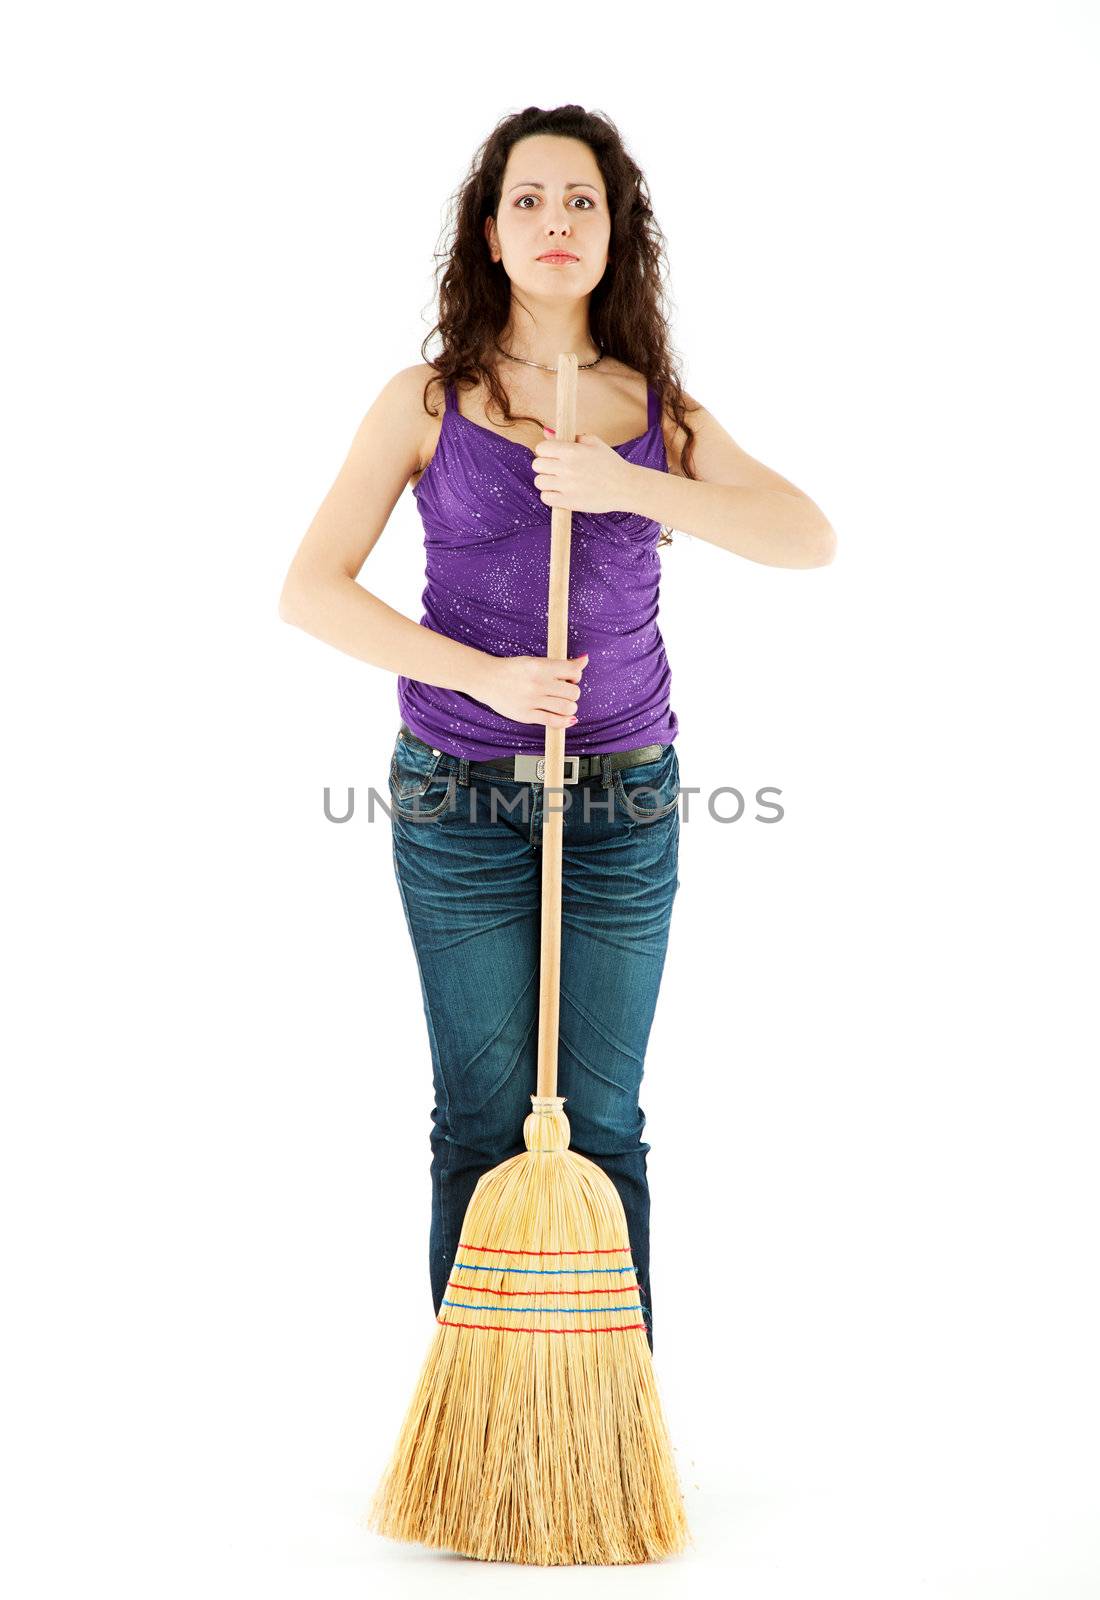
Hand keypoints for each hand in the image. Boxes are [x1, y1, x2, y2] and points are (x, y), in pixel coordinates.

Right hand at [467, 651, 587, 727]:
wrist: (486, 679)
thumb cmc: (511, 669)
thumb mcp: (535, 661)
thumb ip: (561, 664)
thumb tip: (585, 660)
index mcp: (541, 667)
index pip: (574, 671)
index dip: (576, 675)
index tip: (570, 677)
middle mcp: (538, 684)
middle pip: (573, 692)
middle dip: (573, 692)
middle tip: (563, 691)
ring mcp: (532, 701)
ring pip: (567, 708)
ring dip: (570, 707)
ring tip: (562, 704)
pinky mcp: (527, 715)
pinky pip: (554, 722)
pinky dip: (564, 722)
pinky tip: (566, 718)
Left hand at [530, 427, 636, 514]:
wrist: (626, 487)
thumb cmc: (610, 463)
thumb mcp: (593, 443)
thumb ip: (570, 437)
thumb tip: (547, 432)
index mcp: (572, 451)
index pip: (541, 448)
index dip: (545, 451)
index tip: (553, 455)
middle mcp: (567, 468)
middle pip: (537, 465)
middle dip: (544, 466)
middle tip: (556, 469)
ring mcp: (567, 486)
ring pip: (539, 482)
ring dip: (547, 481)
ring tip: (559, 482)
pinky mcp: (569, 502)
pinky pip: (545, 498)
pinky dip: (550, 496)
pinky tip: (560, 493)